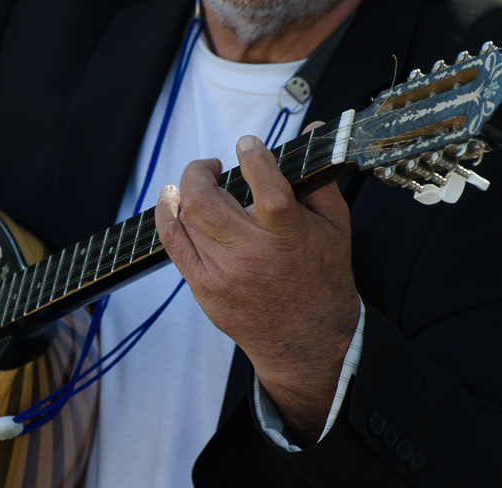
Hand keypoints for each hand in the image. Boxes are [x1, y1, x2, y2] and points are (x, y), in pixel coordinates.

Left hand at [155, 133, 359, 444]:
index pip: (267, 189)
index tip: (247, 144)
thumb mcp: (335, 227)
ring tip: (199, 185)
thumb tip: (312, 132)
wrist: (306, 341)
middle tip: (212, 166)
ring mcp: (222, 273)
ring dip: (186, 191)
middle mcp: (251, 255)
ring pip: (185, 218)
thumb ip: (319, 178)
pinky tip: (173, 202)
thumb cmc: (323, 280)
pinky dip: (166, 215)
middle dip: (200, 171)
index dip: (253, 158)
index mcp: (289, 237)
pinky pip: (172, 242)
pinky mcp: (204, 287)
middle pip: (204, 200)